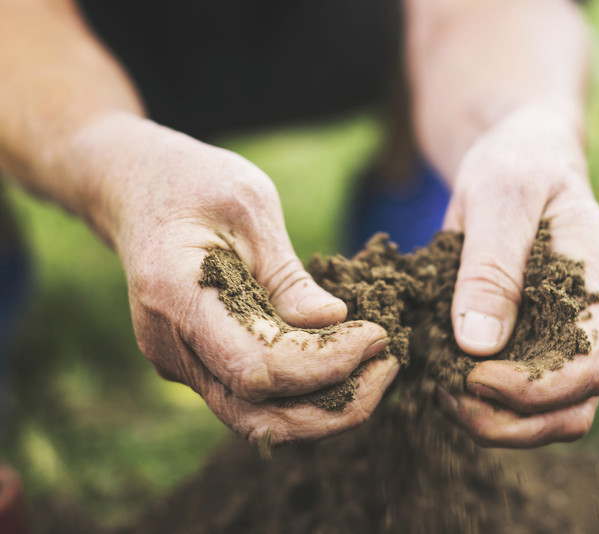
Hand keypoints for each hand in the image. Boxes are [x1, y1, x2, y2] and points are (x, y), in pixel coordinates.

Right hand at [76, 113, 398, 444]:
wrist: (137, 187)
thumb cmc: (194, 183)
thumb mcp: (250, 208)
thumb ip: (286, 275)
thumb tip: (333, 321)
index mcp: (174, 296)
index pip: (257, 367)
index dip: (325, 363)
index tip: (376, 334)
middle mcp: (169, 344)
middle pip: (256, 416)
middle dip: (333, 407)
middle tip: (389, 368)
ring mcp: (179, 360)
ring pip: (256, 419)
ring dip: (324, 409)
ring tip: (377, 372)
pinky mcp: (198, 362)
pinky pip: (252, 397)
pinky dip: (303, 392)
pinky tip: (345, 364)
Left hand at [436, 105, 598, 447]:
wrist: (520, 156)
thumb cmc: (515, 164)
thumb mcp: (498, 197)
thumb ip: (491, 267)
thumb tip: (478, 345)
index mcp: (595, 277)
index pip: (595, 360)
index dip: (539, 388)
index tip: (476, 377)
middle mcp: (589, 315)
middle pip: (577, 405)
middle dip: (514, 422)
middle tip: (451, 399)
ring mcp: (563, 331)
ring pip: (553, 412)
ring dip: (499, 422)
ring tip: (444, 394)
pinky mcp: (534, 338)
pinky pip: (521, 391)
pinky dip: (485, 401)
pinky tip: (444, 380)